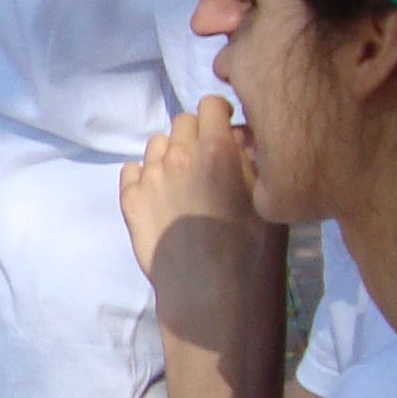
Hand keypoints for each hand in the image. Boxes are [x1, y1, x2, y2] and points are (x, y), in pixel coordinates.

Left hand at [118, 97, 262, 283]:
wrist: (210, 292)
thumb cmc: (252, 249)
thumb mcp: (266, 196)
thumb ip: (251, 157)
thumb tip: (238, 136)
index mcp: (216, 148)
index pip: (210, 105)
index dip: (220, 115)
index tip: (226, 131)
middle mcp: (179, 154)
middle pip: (182, 122)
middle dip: (196, 133)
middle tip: (209, 161)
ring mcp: (150, 177)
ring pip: (157, 144)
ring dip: (172, 153)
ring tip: (185, 181)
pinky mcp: (129, 201)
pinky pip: (131, 170)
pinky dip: (145, 175)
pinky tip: (160, 196)